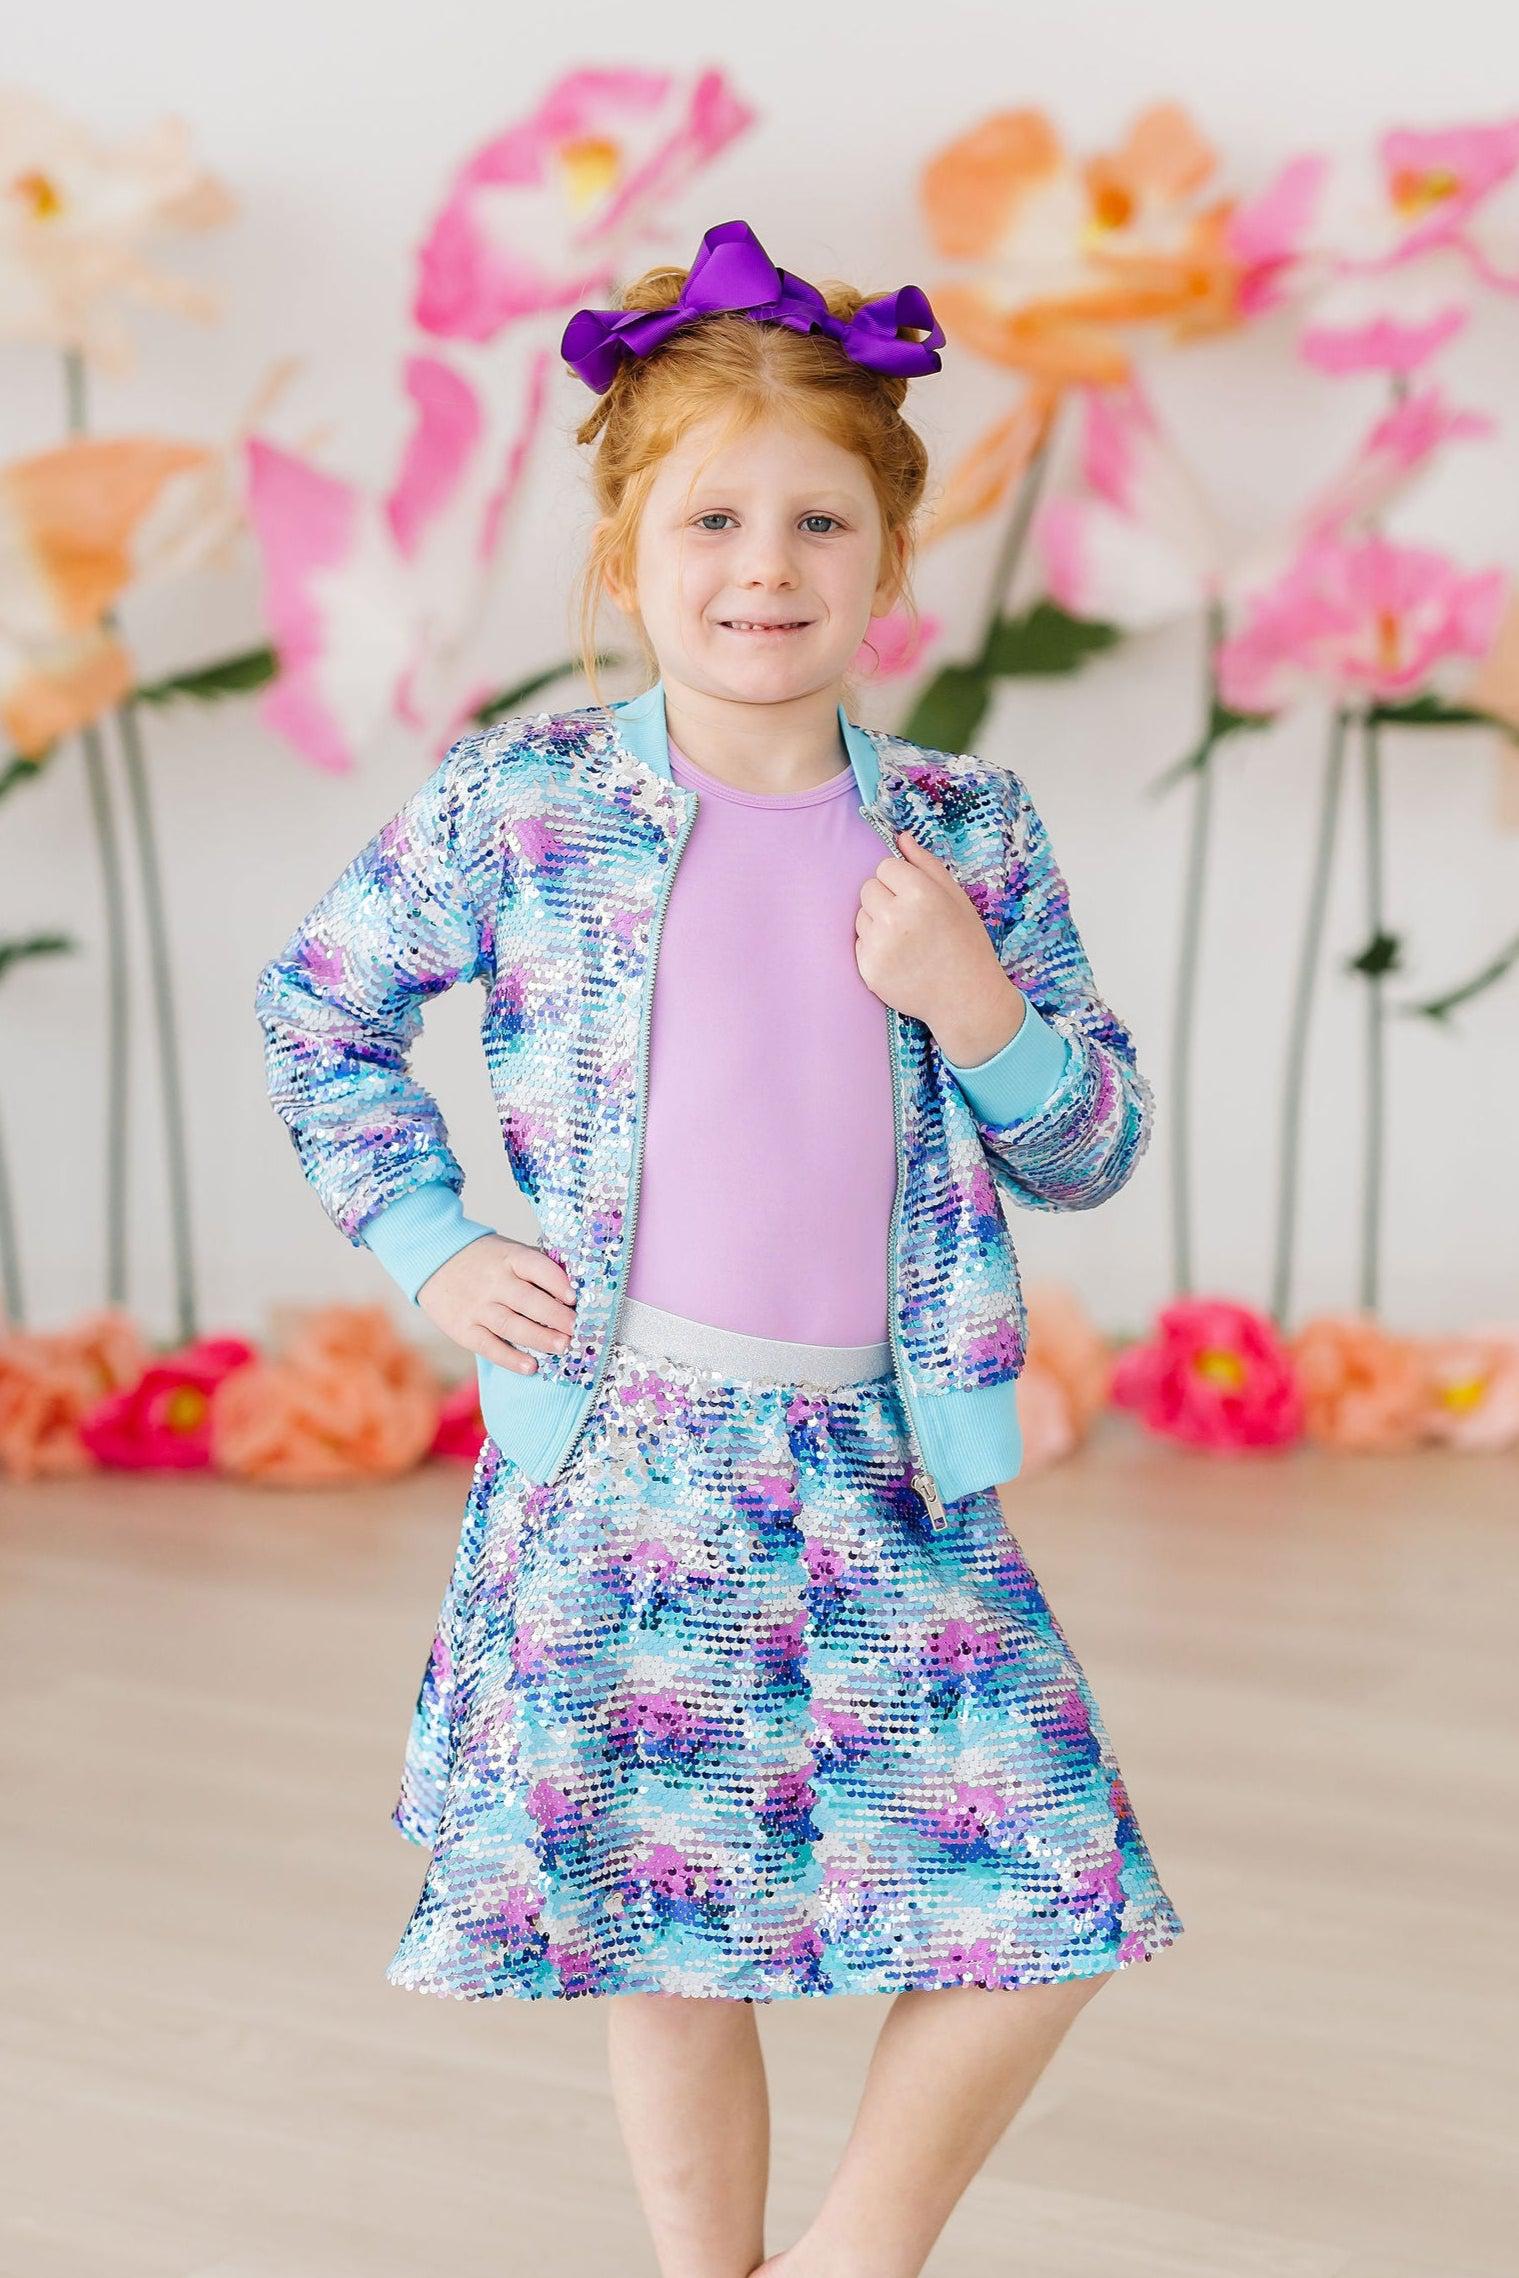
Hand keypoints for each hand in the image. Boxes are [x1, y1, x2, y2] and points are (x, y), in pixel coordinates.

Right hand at [416, 1233, 576, 1373]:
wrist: (433, 1260)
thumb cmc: (485, 1260)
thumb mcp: (510, 1252)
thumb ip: (538, 1267)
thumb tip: (576, 1292)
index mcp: (509, 1258)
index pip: (536, 1268)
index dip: (556, 1282)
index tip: (575, 1298)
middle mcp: (493, 1282)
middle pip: (528, 1301)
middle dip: (556, 1317)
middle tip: (578, 1331)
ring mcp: (477, 1307)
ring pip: (511, 1325)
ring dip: (539, 1338)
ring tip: (563, 1347)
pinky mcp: (463, 1329)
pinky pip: (488, 1346)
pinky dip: (510, 1358)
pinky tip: (530, 1366)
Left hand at [854, 827, 1025, 1063]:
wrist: (966, 998)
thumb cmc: (966, 944)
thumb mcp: (957, 898)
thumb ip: (926, 864)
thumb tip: (900, 837)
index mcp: (921, 895)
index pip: (885, 866)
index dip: (901, 880)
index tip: (917, 898)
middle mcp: (896, 918)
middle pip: (868, 888)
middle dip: (885, 898)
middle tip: (911, 920)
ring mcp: (879, 946)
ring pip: (861, 915)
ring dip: (877, 922)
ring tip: (907, 940)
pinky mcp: (868, 970)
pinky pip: (860, 943)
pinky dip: (874, 947)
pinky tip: (899, 958)